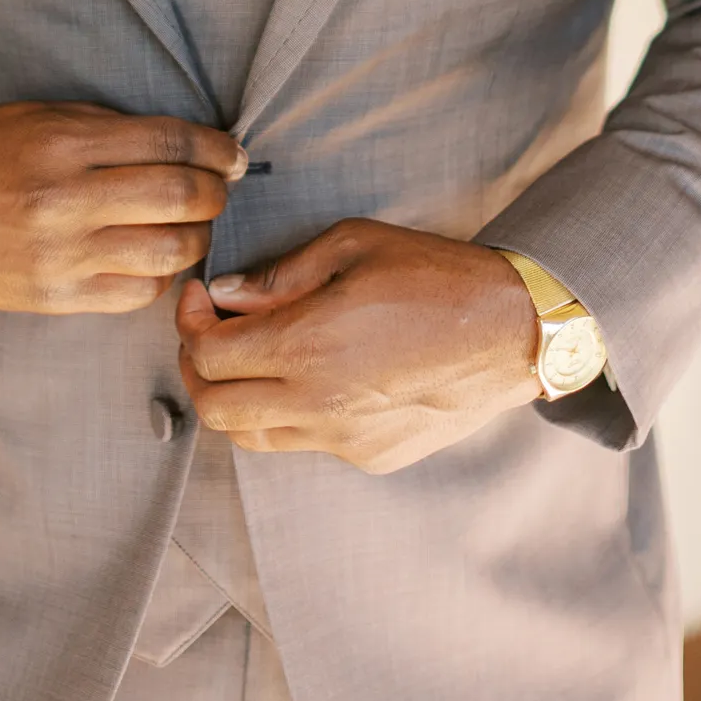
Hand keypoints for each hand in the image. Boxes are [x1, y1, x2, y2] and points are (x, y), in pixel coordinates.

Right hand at [0, 103, 246, 314]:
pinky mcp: (53, 298)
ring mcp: (58, 255)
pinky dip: (160, 276)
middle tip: (219, 187)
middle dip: (216, 192)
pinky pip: (136, 294)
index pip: (170, 142)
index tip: (231, 153)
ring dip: (196, 237)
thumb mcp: (45, 115)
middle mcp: (63, 199)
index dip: (215, 147)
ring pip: (169, 253)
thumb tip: (191, 146)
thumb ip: (114, 131)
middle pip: (181, 198)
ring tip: (189, 225)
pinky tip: (153, 256)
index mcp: (63, 142)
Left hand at [174, 219, 540, 472]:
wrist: (512, 331)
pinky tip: (307, 376)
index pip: (209, 356)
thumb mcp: (353, 245)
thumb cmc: (435, 276)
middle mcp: (319, 403)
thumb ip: (280, 276)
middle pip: (215, 408)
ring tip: (247, 357)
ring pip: (252, 437)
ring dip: (233, 398)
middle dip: (196, 367)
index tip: (198, 297)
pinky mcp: (369, 456)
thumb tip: (225, 295)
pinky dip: (285, 414)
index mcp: (309, 345)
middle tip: (207, 331)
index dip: (189, 324)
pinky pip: (303, 443)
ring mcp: (344, 439)